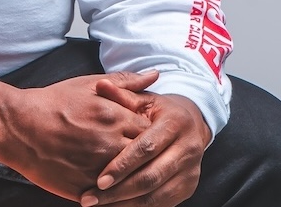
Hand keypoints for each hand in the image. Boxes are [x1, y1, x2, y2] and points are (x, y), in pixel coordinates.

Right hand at [0, 71, 158, 200]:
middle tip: (140, 156)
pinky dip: (114, 196)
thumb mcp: (88, 85)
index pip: (149, 132)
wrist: (18, 126)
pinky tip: (115, 191)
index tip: (141, 134)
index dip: (148, 134)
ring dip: (132, 178)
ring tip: (130, 174)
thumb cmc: (53, 103)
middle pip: (144, 157)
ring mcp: (96, 168)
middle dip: (144, 157)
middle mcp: (109, 143)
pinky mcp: (83, 188)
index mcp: (114, 117)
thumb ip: (125, 82)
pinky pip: (110, 199)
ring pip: (129, 181)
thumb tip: (155, 75)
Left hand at [79, 80, 211, 206]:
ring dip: (125, 204)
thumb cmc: (158, 111)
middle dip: (119, 191)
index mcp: (176, 123)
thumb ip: (121, 95)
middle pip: (151, 177)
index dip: (122, 165)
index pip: (147, 148)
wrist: (190, 124)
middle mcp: (188, 149)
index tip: (99, 180)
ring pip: (156, 196)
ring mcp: (190, 172)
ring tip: (97, 205)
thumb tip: (100, 85)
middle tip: (90, 198)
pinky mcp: (188, 188)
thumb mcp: (143, 100)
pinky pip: (161, 204)